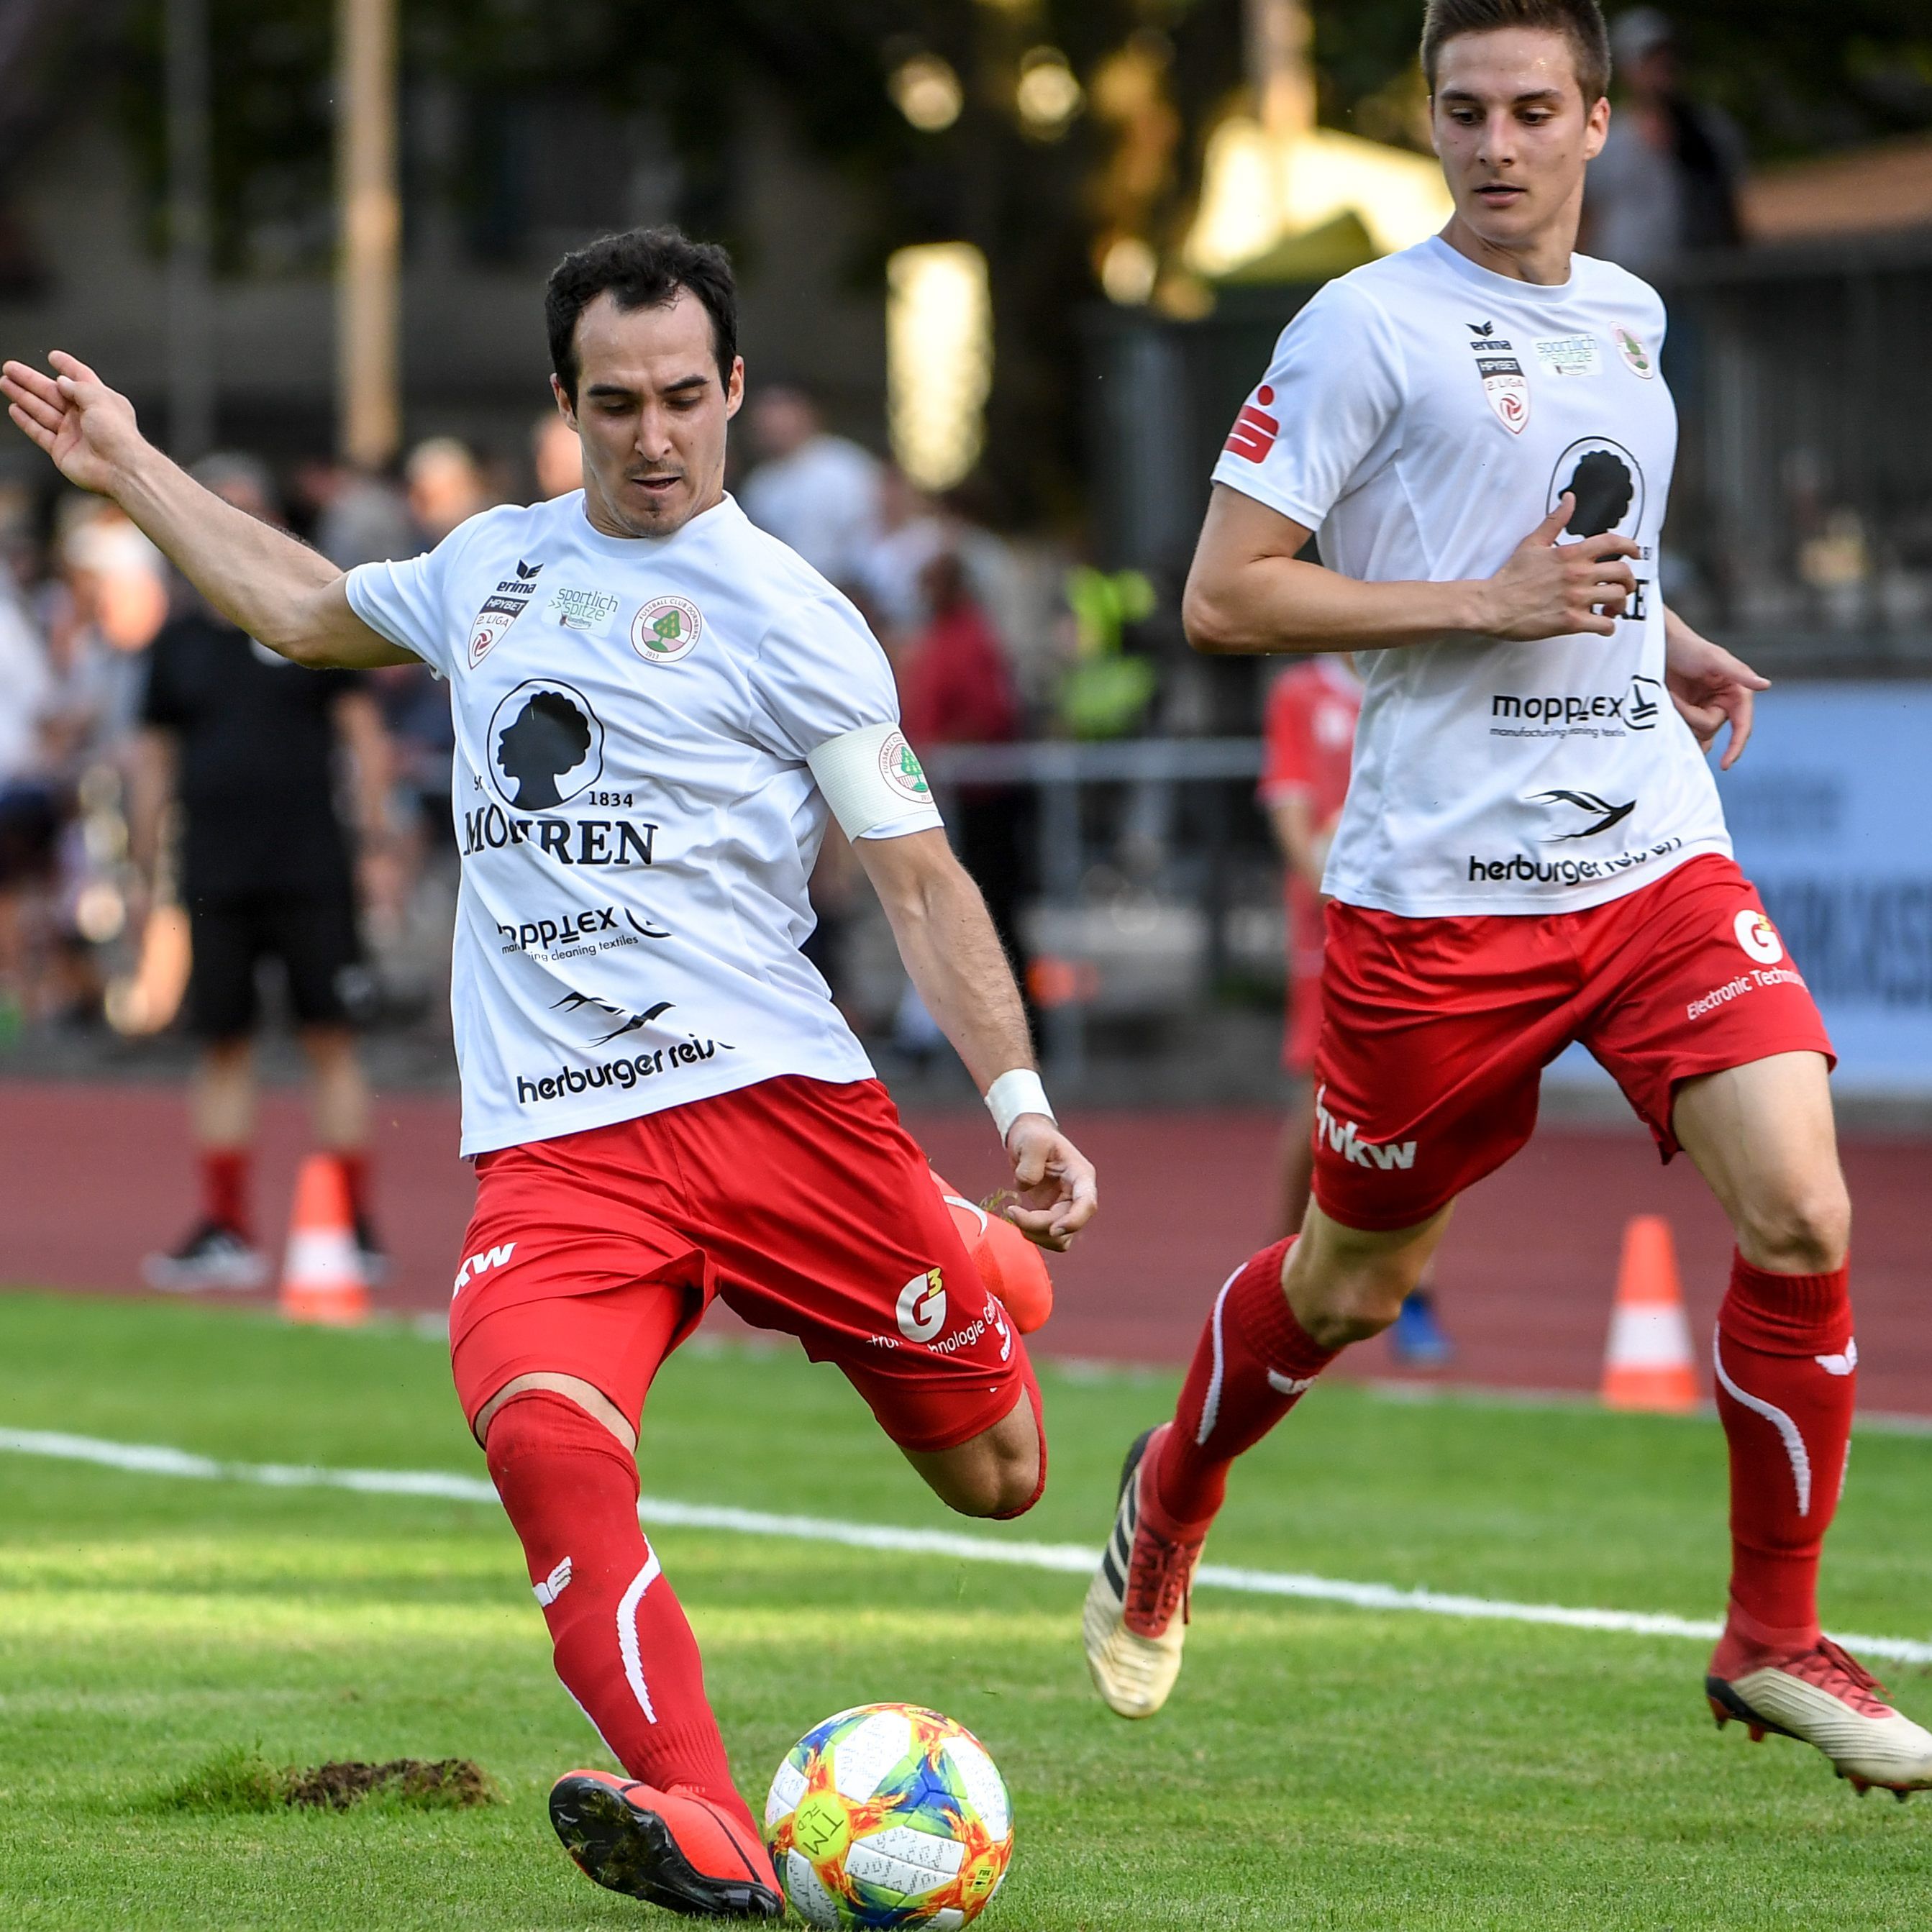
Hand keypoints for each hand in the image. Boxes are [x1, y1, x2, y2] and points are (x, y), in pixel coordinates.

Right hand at [1, 351, 147, 497]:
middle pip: (52, 393)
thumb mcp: (99, 398)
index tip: (54, 357)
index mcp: (100, 401)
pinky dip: (26, 421)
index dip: (67, 366)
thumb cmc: (118, 434)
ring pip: (42, 410)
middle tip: (10, 368)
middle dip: (30, 380)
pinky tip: (14, 409)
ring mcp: (73, 434)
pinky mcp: (62, 450)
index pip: (81, 378)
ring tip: (5, 382)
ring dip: (23, 396)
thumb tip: (62, 381)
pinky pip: (39, 432)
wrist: (120, 469)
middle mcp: (86, 416)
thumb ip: (78, 387)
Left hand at [1002, 1115, 1097, 1251]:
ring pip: (1060, 1238)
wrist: (1027, 1139)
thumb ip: (1030, 1163)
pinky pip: (1048, 1237)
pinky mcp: (1053, 1216)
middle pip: (1067, 1225)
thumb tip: (1027, 1187)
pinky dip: (1032, 1234)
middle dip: (1038, 1225)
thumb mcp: (1032, 1141)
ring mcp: (1066, 1208)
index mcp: (1080, 1176)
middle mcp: (1078, 1195)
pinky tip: (1018, 1218)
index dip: (1074, 1221)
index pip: (1087, 1204)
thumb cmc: (1034, 1136)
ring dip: (1036, 1234)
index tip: (1054, 1229)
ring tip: (1014, 1214)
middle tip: (1012, 1211)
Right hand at [1475, 495, 1640, 639]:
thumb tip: (1569, 499)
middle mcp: (1578, 574)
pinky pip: (1604, 625)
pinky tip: (1603, 626)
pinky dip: (1609, 627)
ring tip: (1610, 609)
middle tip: (1622, 588)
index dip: (1632, 547)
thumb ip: (1554, 521)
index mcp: (1571, 554)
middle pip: (1623, 573)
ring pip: (1618, 597)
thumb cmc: (1510, 576)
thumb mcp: (1532, 543)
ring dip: (1620, 604)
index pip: (1614, 543)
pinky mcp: (1571, 622)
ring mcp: (1576, 599)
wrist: (1492, 605)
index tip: (1636, 554)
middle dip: (1628, 581)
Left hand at [1665, 613, 1767, 769]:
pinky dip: (1676, 728)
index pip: (1743, 726)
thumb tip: (1766, 685)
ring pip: (1696, 734)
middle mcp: (1723, 704)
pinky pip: (1684, 731)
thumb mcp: (1715, 659)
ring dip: (1682, 721)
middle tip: (1675, 700)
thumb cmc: (1690, 647)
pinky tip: (1668, 716)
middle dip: (1691, 718)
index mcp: (1737, 693)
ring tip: (1671, 700)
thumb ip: (1740, 674)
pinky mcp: (1686, 713)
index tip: (1725, 765)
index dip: (1736, 747)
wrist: (1660, 646)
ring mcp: (1703, 710)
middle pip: (1711, 730)